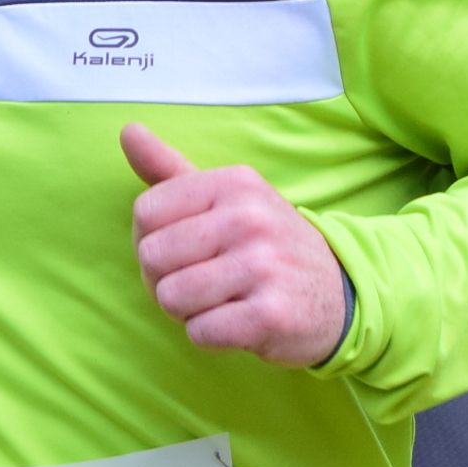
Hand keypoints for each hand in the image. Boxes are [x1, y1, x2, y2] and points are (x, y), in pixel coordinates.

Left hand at [120, 124, 349, 365]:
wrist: (339, 293)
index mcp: (234, 183)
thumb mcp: (225, 197)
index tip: (183, 250)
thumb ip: (170, 169)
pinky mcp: (271, 314)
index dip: (150, 240)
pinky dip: (209, 335)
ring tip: (220, 300)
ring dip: (187, 311)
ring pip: (171, 298)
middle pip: (152, 257)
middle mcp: (249, 217)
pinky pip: (199, 332)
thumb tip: (128, 131)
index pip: (145, 212)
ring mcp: (263, 265)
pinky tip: (237, 322)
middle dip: (164, 280)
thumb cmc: (264, 244)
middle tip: (202, 281)